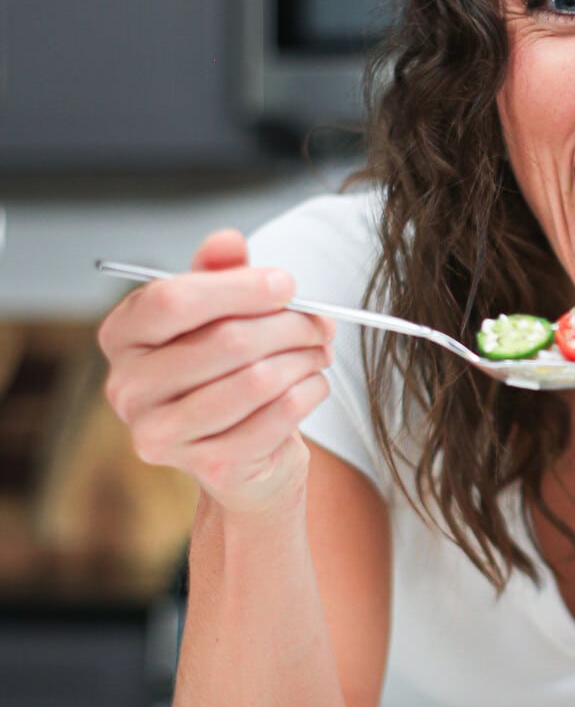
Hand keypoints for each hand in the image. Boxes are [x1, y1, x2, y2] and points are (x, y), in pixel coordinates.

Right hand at [98, 229, 336, 515]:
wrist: (242, 449)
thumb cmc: (228, 365)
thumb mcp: (221, 310)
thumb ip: (221, 272)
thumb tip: (227, 240)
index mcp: (123, 335)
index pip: (172, 299)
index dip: (239, 287)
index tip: (286, 284)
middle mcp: (127, 387)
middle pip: (225, 340)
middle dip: (289, 325)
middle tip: (320, 322)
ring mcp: (159, 433)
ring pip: (256, 380)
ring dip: (304, 358)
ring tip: (319, 350)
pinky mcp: (204, 466)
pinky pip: (276, 417)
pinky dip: (309, 392)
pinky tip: (314, 383)